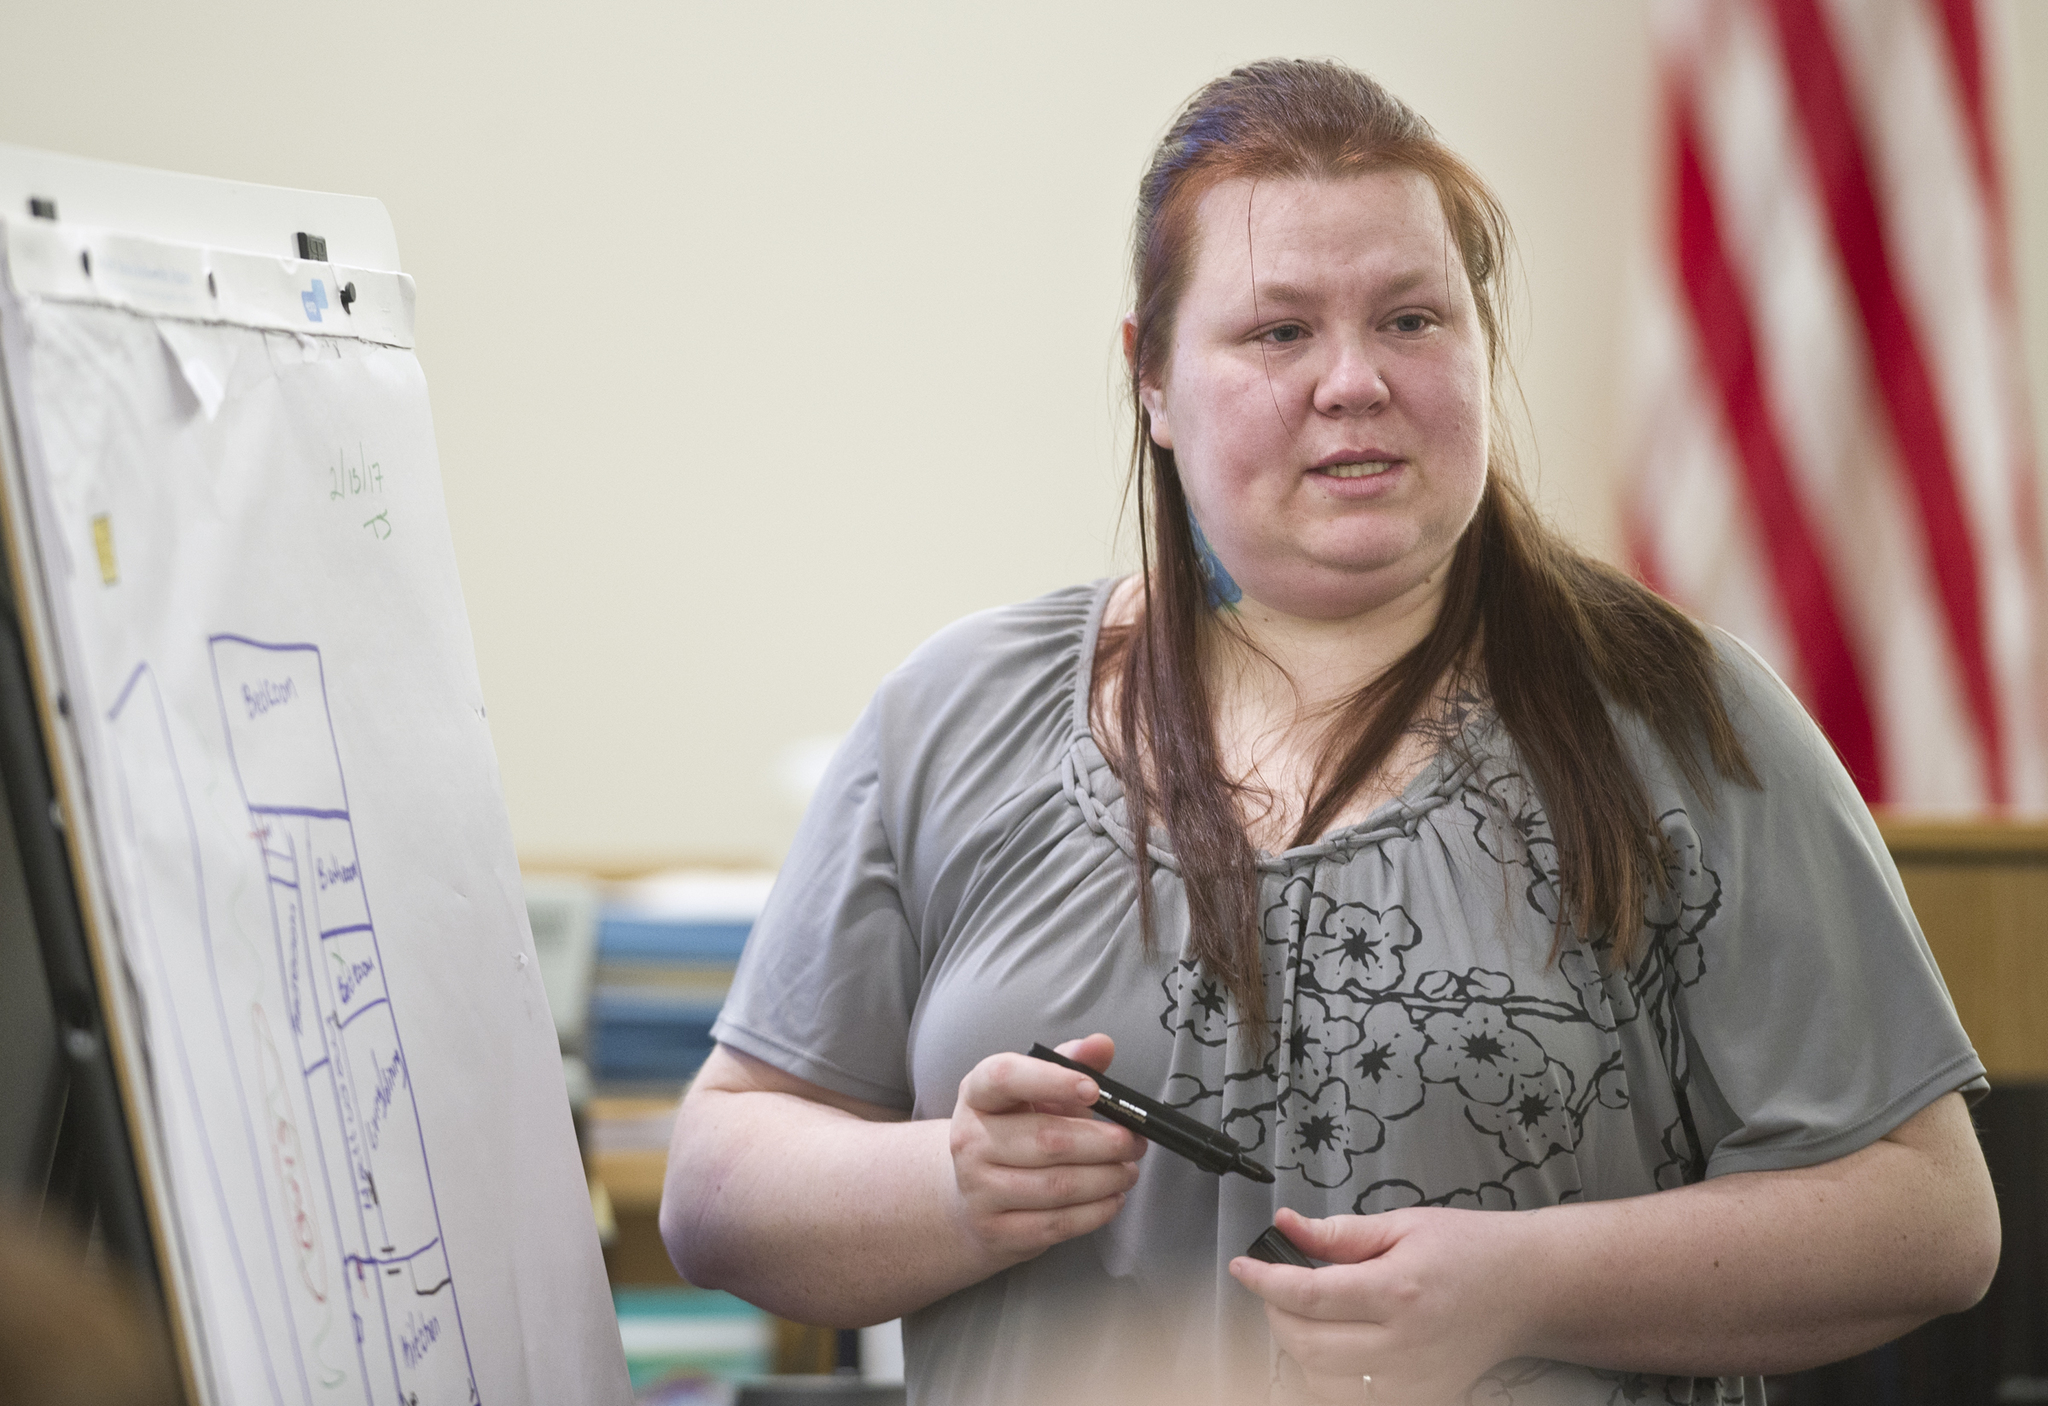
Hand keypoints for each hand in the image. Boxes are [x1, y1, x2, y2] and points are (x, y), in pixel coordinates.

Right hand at [945, 1034, 1146, 1268]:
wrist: (973, 1197)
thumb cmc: (1015, 1134)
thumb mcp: (1036, 1093)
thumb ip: (1071, 1064)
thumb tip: (1103, 1044)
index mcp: (977, 1094)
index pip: (1006, 1077)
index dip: (1052, 1080)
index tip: (1093, 1090)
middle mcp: (969, 1140)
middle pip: (1048, 1139)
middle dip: (1105, 1142)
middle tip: (1135, 1142)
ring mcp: (978, 1189)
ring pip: (1058, 1185)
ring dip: (1107, 1178)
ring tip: (1128, 1170)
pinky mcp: (996, 1230)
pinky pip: (1057, 1223)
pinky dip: (1096, 1212)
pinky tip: (1113, 1198)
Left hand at [1229, 1206, 1534, 1404]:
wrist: (1527, 1289)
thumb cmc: (1470, 1251)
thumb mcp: (1403, 1224)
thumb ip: (1339, 1232)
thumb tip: (1285, 1225)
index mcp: (1400, 1291)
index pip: (1309, 1295)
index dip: (1264, 1282)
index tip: (1242, 1267)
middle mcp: (1406, 1344)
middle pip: (1308, 1345)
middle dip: (1276, 1315)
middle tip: (1275, 1287)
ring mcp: (1415, 1381)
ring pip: (1323, 1382)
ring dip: (1298, 1348)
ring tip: (1306, 1314)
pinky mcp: (1422, 1399)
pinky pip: (1355, 1398)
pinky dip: (1330, 1376)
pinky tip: (1335, 1344)